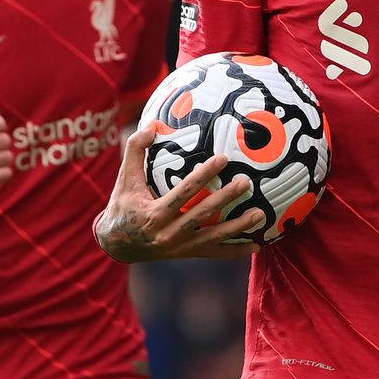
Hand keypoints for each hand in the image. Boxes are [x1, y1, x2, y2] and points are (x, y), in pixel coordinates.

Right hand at [96, 127, 263, 261]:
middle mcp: (169, 233)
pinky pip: (214, 253)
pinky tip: (257, 245)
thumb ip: (135, 149)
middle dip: (226, 198)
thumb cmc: (123, 205)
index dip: (203, 176)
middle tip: (246, 183)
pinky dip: (235, 251)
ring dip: (238, 227)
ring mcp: (180, 247)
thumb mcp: (124, 178)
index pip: (184, 192)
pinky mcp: (187, 254)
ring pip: (213, 237)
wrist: (118, 245)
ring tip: (261, 214)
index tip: (223, 158)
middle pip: (203, 214)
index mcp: (155, 214)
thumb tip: (152, 124)